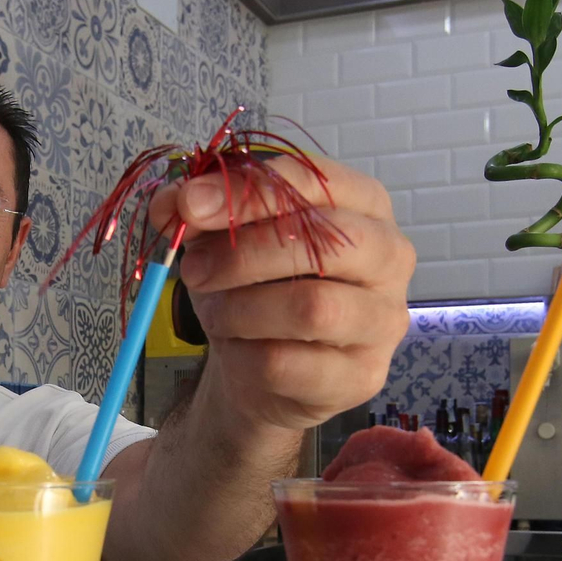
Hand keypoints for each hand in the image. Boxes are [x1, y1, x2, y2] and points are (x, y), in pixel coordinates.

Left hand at [148, 152, 412, 431]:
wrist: (260, 371)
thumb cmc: (254, 289)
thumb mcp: (219, 240)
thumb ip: (196, 212)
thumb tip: (171, 204)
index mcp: (365, 203)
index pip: (315, 182)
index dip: (247, 192)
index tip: (190, 205)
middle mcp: (390, 256)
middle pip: (324, 245)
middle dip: (244, 255)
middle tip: (195, 270)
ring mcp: (384, 320)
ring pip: (313, 309)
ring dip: (243, 310)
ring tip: (216, 314)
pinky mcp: (363, 377)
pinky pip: (291, 363)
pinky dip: (245, 358)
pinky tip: (236, 352)